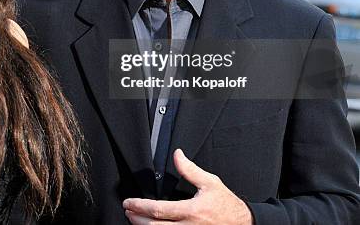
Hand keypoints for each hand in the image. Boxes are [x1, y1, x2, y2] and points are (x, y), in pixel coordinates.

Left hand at [123, 149, 251, 223]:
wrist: (243, 223)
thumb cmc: (226, 204)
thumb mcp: (210, 182)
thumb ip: (189, 170)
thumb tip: (177, 155)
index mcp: (192, 211)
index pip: (158, 210)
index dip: (140, 206)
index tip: (129, 202)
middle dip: (137, 219)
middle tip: (128, 210)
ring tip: (135, 219)